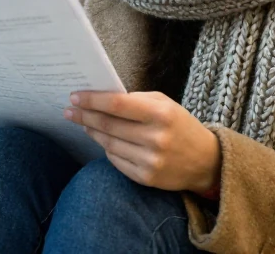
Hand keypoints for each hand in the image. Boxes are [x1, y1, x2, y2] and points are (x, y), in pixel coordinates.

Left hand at [64, 91, 220, 192]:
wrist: (205, 161)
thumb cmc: (180, 126)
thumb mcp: (165, 104)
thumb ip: (136, 100)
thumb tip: (101, 99)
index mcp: (161, 114)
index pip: (117, 104)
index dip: (92, 100)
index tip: (75, 97)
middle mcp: (155, 138)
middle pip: (108, 125)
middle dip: (84, 116)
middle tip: (69, 110)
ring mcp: (150, 161)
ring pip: (108, 143)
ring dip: (92, 132)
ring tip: (83, 123)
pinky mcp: (146, 178)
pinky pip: (115, 160)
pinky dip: (107, 148)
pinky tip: (103, 140)